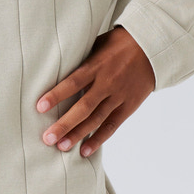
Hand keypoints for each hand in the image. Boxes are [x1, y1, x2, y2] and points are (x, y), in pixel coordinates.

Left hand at [36, 27, 155, 157]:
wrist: (153, 47)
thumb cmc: (120, 43)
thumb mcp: (98, 44)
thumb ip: (82, 58)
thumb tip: (56, 67)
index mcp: (97, 65)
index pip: (73, 82)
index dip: (56, 95)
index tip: (39, 107)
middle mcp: (108, 83)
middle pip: (83, 107)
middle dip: (64, 124)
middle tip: (47, 138)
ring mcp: (119, 96)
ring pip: (96, 119)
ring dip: (78, 134)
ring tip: (61, 147)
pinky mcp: (129, 106)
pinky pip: (112, 125)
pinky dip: (99, 138)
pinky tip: (84, 150)